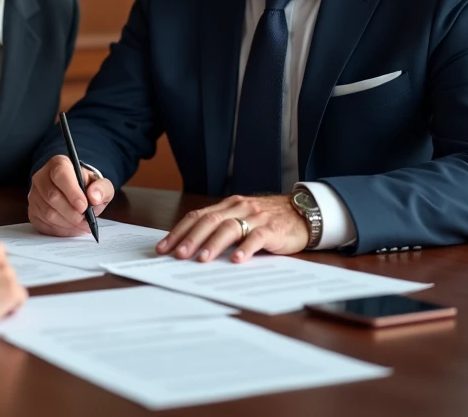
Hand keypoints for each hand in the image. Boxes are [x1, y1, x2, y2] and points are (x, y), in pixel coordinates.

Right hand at [28, 155, 113, 236]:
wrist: (76, 193)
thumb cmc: (87, 187)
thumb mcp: (101, 184)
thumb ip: (102, 188)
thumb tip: (94, 197)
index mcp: (59, 164)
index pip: (61, 175)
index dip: (72, 192)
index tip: (84, 206)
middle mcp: (42, 177)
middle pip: (52, 196)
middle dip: (72, 213)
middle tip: (85, 220)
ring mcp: (34, 194)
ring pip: (47, 213)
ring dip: (67, 223)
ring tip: (81, 225)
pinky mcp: (32, 211)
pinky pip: (43, 224)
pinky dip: (60, 230)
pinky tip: (71, 227)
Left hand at [156, 194, 308, 262]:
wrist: (304, 213)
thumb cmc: (269, 220)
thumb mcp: (242, 220)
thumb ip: (222, 229)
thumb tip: (192, 249)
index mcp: (228, 206)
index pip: (197, 216)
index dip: (179, 231)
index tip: (163, 247)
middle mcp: (239, 208)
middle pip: (209, 220)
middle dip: (190, 238)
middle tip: (177, 255)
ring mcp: (256, 217)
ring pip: (230, 228)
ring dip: (213, 244)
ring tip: (201, 259)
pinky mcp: (273, 229)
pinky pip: (257, 237)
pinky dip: (246, 248)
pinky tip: (237, 260)